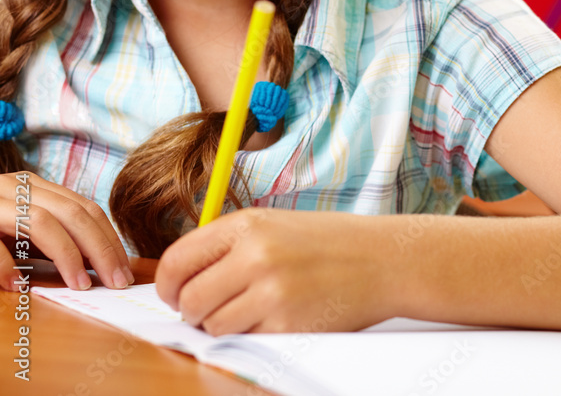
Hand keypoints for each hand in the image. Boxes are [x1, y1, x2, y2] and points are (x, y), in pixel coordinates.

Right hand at [0, 171, 132, 290]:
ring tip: (80, 286)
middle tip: (116, 282)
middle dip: (102, 250)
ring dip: (67, 256)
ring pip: (42, 221)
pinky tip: (16, 285)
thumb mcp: (23, 233)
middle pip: (74, 214)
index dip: (111, 240)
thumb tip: (98, 264)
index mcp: (36, 188)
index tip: (124, 271)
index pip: (87, 209)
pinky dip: (6, 264)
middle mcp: (18, 187)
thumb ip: (56, 241)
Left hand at [156, 208, 394, 334]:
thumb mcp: (276, 225)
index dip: (167, 285)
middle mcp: (255, 256)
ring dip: (222, 327)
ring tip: (251, 312)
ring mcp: (271, 293)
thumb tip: (181, 281)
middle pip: (188, 300)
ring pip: (212, 326)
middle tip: (213, 309)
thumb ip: (229, 246)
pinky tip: (275, 319)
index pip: (176, 261)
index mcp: (247, 225)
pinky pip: (244, 342)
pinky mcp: (288, 325)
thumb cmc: (331, 243)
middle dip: (193, 311)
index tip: (175, 293)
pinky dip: (251, 337)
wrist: (385, 260)